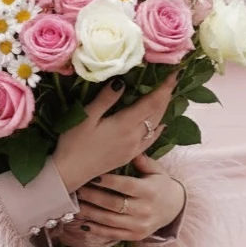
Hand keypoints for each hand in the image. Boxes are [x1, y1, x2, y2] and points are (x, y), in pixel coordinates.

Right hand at [51, 73, 175, 193]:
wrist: (71, 172)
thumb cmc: (74, 143)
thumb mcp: (86, 117)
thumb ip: (106, 99)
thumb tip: (122, 81)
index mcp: (125, 124)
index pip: (152, 102)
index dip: (164, 87)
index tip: (174, 73)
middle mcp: (134, 136)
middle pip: (157, 113)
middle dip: (167, 95)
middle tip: (173, 80)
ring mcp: (134, 148)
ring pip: (155, 125)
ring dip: (163, 109)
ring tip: (167, 96)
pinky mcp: (129, 156)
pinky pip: (150, 140)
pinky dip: (158, 129)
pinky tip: (160, 125)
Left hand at [56, 153, 185, 246]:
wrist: (174, 209)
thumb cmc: (160, 184)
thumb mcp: (156, 170)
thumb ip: (142, 160)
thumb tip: (128, 146)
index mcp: (150, 191)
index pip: (125, 185)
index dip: (108, 181)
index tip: (91, 176)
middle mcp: (145, 210)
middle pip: (114, 204)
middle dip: (92, 196)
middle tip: (77, 189)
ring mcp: (139, 225)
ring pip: (110, 220)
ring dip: (90, 213)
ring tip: (75, 205)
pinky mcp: (134, 236)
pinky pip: (112, 234)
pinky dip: (96, 229)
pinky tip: (83, 223)